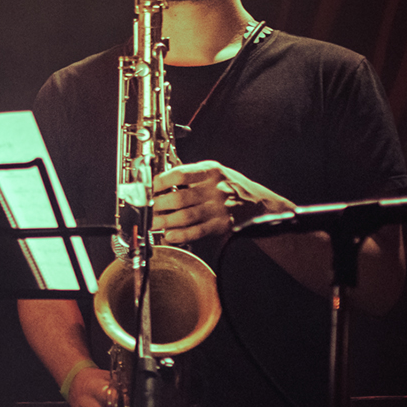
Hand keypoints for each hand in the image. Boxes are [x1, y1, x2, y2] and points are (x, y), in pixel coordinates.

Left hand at [151, 160, 291, 244]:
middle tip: (146, 209)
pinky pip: (197, 231)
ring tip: (152, 223)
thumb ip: (191, 175)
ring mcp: (219, 208)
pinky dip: (181, 234)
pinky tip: (169, 235)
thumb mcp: (215, 172)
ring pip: (185, 216)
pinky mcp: (221, 225)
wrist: (261, 204)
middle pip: (179, 198)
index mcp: (211, 171)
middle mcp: (215, 189)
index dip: (160, 181)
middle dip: (158, 205)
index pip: (180, 174)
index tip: (148, 188)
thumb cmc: (232, 187)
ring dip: (164, 221)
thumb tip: (160, 180)